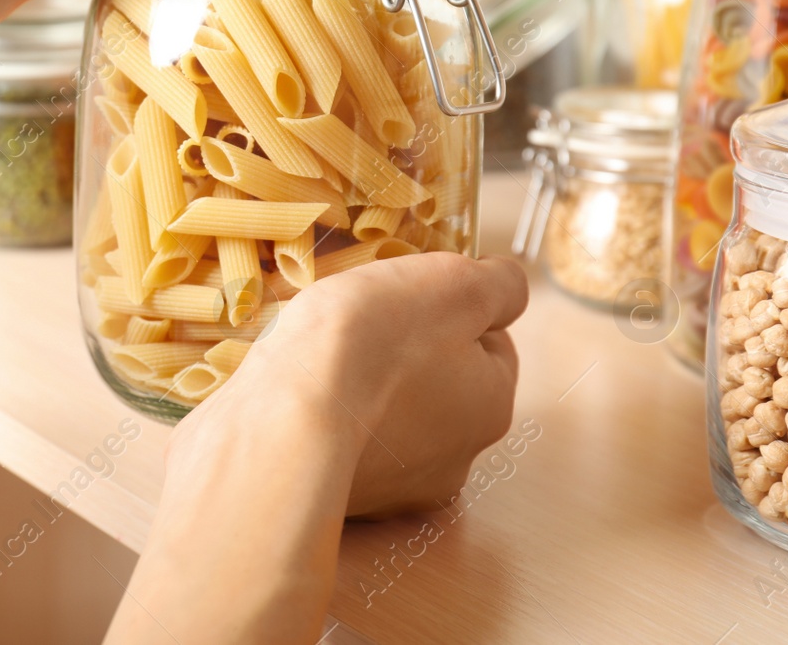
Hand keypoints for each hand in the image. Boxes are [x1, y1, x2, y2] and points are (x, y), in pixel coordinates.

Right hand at [106, 254, 523, 643]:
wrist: (278, 424)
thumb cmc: (368, 343)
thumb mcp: (451, 283)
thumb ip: (499, 284)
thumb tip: (509, 286)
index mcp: (490, 406)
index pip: (489, 345)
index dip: (448, 311)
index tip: (405, 299)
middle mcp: (453, 462)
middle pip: (439, 387)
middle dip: (405, 357)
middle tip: (358, 327)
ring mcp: (393, 492)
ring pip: (388, 420)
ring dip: (364, 391)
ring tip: (320, 361)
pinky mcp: (336, 502)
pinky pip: (339, 448)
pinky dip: (325, 423)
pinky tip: (297, 399)